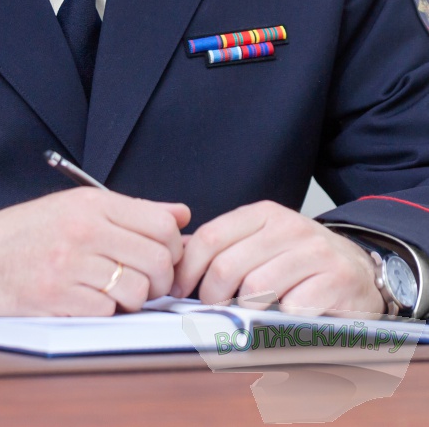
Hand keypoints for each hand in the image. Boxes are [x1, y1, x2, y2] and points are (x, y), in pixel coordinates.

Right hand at [0, 188, 189, 315]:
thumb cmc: (26, 233)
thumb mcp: (76, 207)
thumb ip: (131, 211)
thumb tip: (182, 215)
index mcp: (91, 204)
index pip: (161, 224)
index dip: (173, 246)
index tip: (163, 257)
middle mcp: (83, 231)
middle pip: (156, 260)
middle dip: (161, 279)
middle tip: (145, 283)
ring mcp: (70, 266)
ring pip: (137, 291)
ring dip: (133, 299)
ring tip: (113, 293)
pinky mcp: (57, 299)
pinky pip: (108, 314)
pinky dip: (105, 313)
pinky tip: (88, 303)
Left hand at [174, 200, 384, 317]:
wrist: (359, 269)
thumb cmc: (300, 260)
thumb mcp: (261, 242)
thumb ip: (223, 247)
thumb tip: (175, 258)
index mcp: (263, 214)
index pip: (211, 237)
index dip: (188, 269)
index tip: (178, 290)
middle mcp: (288, 227)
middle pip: (227, 267)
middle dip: (212, 297)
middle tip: (214, 310)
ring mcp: (315, 252)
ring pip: (256, 290)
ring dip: (247, 312)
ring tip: (253, 314)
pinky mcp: (337, 281)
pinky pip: (292, 309)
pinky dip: (283, 321)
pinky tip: (287, 318)